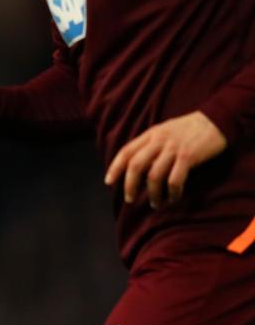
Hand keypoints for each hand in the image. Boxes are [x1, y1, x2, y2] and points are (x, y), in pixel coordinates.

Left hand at [104, 111, 226, 208]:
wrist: (215, 120)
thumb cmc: (188, 128)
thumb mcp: (164, 131)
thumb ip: (151, 145)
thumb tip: (138, 166)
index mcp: (150, 134)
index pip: (126, 151)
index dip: (115, 167)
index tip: (108, 182)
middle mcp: (158, 141)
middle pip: (136, 165)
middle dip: (130, 184)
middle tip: (130, 199)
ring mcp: (173, 149)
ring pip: (154, 175)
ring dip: (153, 193)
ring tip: (155, 203)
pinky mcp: (189, 157)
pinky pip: (175, 179)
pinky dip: (172, 193)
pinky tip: (173, 199)